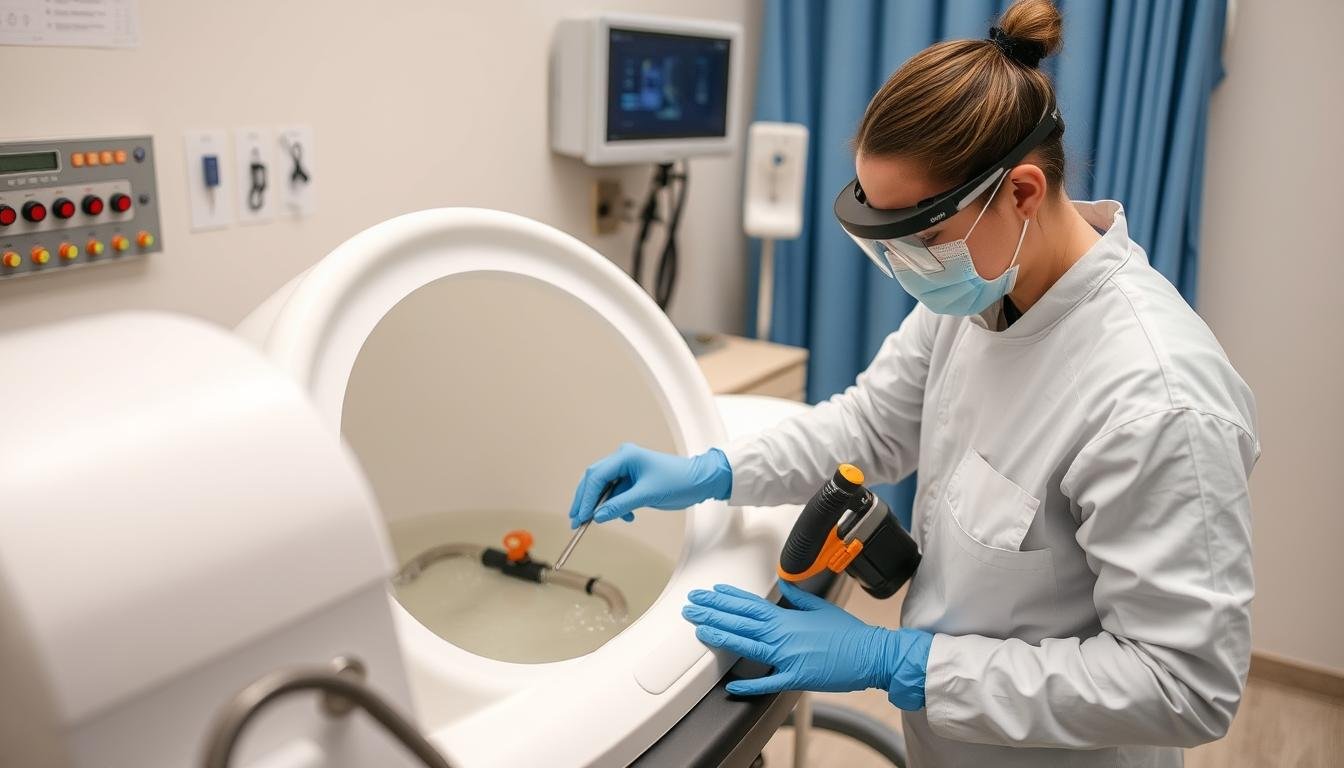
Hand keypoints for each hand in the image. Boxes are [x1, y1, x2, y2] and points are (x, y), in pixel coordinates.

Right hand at [568, 444, 731, 527]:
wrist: (700, 481)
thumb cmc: (678, 481)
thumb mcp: (647, 495)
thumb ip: (620, 505)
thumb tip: (598, 516)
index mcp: (625, 456)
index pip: (597, 476)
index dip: (586, 497)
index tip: (580, 516)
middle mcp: (623, 459)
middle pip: (595, 480)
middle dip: (586, 501)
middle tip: (576, 520)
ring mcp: (627, 469)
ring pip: (604, 488)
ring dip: (602, 506)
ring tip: (597, 521)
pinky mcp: (633, 480)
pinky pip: (616, 493)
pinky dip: (616, 506)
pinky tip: (627, 516)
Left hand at [682, 580, 931, 708]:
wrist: (871, 655)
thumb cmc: (849, 634)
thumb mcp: (822, 607)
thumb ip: (799, 596)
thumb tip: (785, 584)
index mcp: (788, 617)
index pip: (750, 604)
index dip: (727, 598)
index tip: (710, 592)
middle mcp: (783, 634)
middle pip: (741, 621)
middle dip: (713, 612)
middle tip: (692, 606)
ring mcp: (787, 657)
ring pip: (747, 644)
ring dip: (721, 635)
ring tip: (700, 628)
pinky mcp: (795, 677)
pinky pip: (768, 682)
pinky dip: (749, 684)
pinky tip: (731, 685)